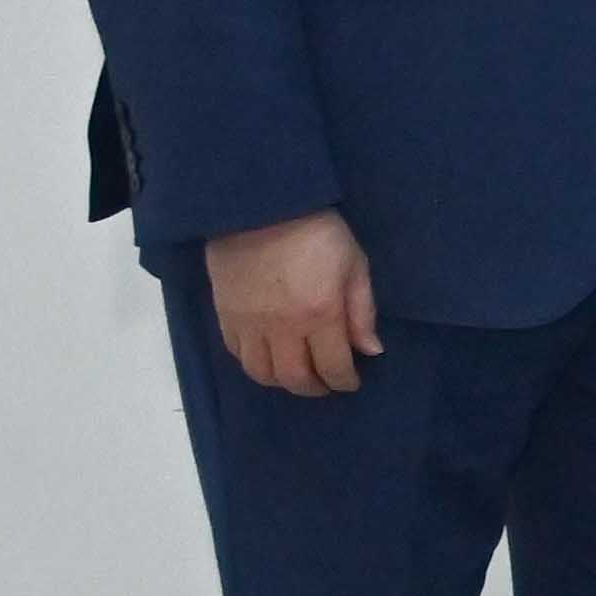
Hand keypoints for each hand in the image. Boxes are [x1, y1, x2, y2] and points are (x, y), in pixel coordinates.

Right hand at [200, 208, 381, 396]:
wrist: (261, 207)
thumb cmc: (319, 233)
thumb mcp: (355, 266)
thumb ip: (362, 312)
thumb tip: (370, 351)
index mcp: (320, 315)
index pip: (332, 366)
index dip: (344, 381)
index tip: (351, 382)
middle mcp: (282, 328)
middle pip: (294, 378)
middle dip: (313, 388)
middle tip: (325, 385)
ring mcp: (249, 324)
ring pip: (260, 373)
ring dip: (281, 382)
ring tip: (296, 375)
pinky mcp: (225, 314)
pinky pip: (235, 353)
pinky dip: (253, 364)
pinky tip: (268, 357)